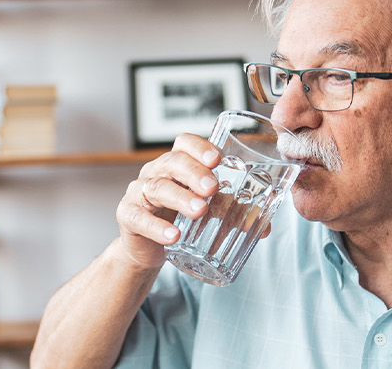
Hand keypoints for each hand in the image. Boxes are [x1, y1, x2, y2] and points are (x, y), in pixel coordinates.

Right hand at [114, 134, 222, 270]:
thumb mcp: (205, 210)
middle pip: (172, 162)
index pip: (183, 144)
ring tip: (199, 210)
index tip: (216, 159)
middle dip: (194, 172)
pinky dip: (157, 227)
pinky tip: (173, 235)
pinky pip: (139, 217)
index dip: (199, 147)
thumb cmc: (178, 219)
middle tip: (213, 188)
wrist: (149, 248)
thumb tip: (263, 227)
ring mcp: (138, 193)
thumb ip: (231, 213)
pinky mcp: (128, 216)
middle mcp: (155, 173)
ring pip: (157, 187)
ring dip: (180, 198)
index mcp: (176, 165)